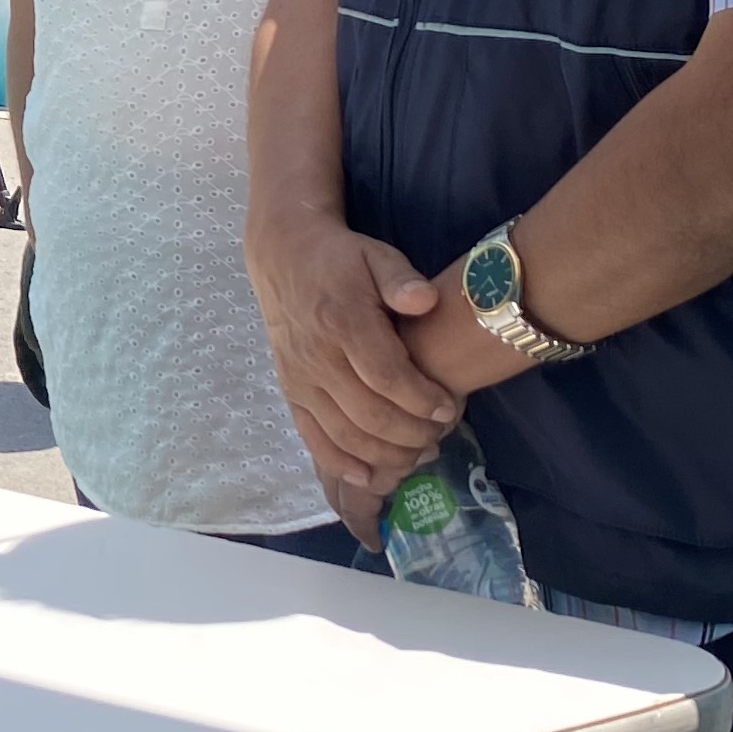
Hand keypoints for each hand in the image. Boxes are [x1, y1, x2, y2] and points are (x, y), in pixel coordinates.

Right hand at [247, 211, 457, 516]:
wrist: (283, 256)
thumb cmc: (340, 258)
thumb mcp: (375, 255)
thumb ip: (400, 279)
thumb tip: (425, 301)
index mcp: (342, 321)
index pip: (385, 375)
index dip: (421, 399)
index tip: (449, 408)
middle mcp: (317, 357)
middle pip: (368, 414)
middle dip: (411, 433)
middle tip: (441, 434)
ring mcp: (300, 379)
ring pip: (344, 434)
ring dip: (385, 455)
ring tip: (418, 454)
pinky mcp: (290, 392)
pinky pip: (313, 439)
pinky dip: (341, 464)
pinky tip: (370, 476)